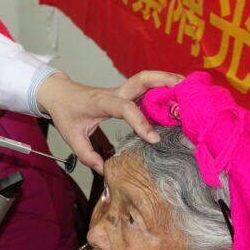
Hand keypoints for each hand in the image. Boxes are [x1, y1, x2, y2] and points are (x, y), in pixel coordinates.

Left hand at [36, 71, 182, 173]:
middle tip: (185, 89)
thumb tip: (103, 170)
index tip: (154, 139)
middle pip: (141, 79)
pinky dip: (163, 89)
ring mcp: (121, 91)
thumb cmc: (65, 112)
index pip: (124, 108)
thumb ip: (86, 155)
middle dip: (164, 81)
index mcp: (101, 102)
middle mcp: (114, 92)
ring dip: (168, 81)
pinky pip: (146, 88)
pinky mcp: (125, 93)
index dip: (140, 122)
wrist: (59, 93)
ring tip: (190, 89)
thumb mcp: (71, 137)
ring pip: (147, 80)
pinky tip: (177, 97)